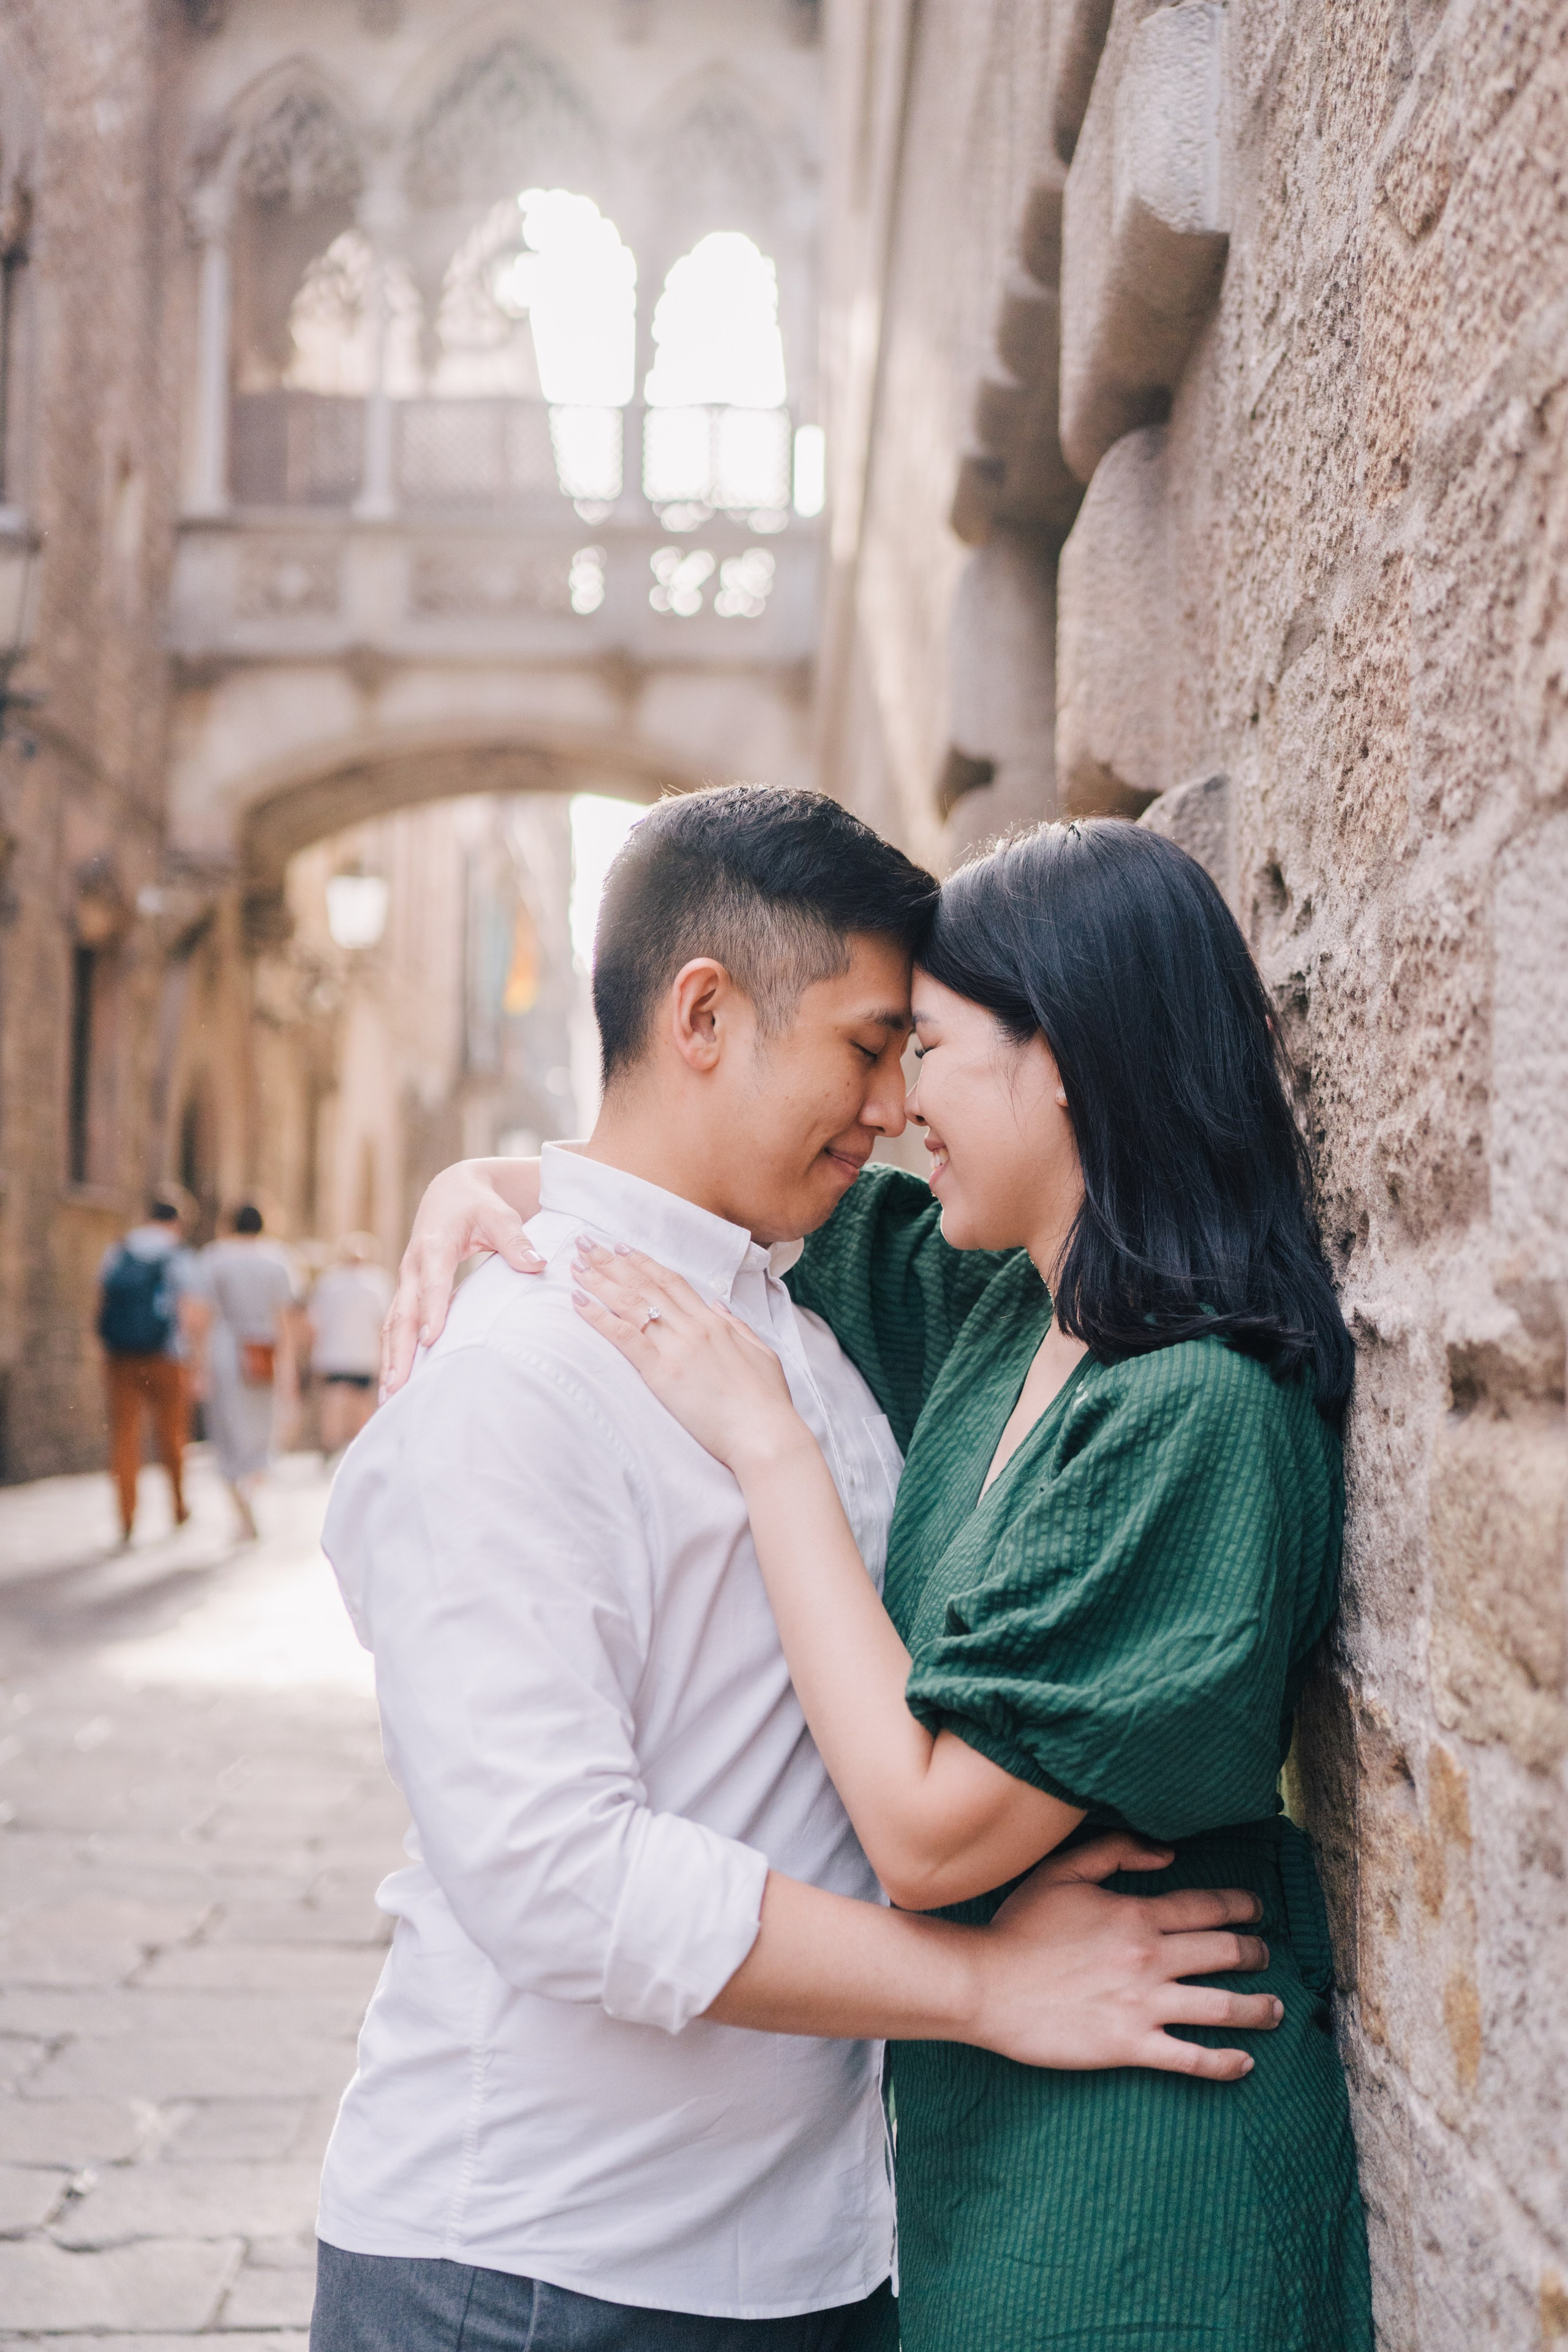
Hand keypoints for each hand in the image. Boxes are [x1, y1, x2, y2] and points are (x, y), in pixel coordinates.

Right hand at [382, 1159, 545, 1395]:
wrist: (451, 1192)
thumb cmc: (479, 1205)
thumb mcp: (499, 1215)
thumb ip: (515, 1240)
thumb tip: (536, 1264)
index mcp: (434, 1247)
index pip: (431, 1283)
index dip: (431, 1311)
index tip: (429, 1341)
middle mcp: (413, 1267)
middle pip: (402, 1312)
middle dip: (399, 1350)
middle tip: (397, 1386)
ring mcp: (407, 1282)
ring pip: (393, 1325)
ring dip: (391, 1360)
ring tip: (389, 1398)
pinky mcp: (409, 1294)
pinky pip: (396, 1327)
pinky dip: (394, 1354)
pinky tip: (395, 1385)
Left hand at [572, 1240, 803, 1472]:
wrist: (764, 1433)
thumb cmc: (766, 1401)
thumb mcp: (761, 1354)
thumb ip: (738, 1328)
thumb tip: (719, 1307)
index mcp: (714, 1323)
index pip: (672, 1283)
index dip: (644, 1263)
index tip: (623, 1248)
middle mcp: (693, 1327)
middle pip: (645, 1285)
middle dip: (613, 1262)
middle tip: (587, 1244)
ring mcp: (677, 1347)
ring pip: (630, 1303)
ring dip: (600, 1281)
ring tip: (576, 1265)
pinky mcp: (662, 1373)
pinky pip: (624, 1337)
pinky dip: (598, 1317)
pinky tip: (578, 1303)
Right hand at [965, 1832, 1278, 2079]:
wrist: (986, 1984)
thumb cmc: (1019, 1926)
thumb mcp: (1062, 1872)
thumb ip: (1115, 1851)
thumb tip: (1166, 1854)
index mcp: (1136, 1914)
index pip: (1207, 1908)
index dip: (1241, 1907)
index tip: (1257, 1912)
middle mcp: (1150, 1958)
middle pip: (1225, 1953)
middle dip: (1256, 1954)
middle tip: (1267, 1957)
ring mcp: (1144, 2005)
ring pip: (1222, 2007)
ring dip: (1258, 2009)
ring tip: (1275, 2011)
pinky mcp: (1131, 2046)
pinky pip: (1192, 2058)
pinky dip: (1226, 2063)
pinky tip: (1245, 2063)